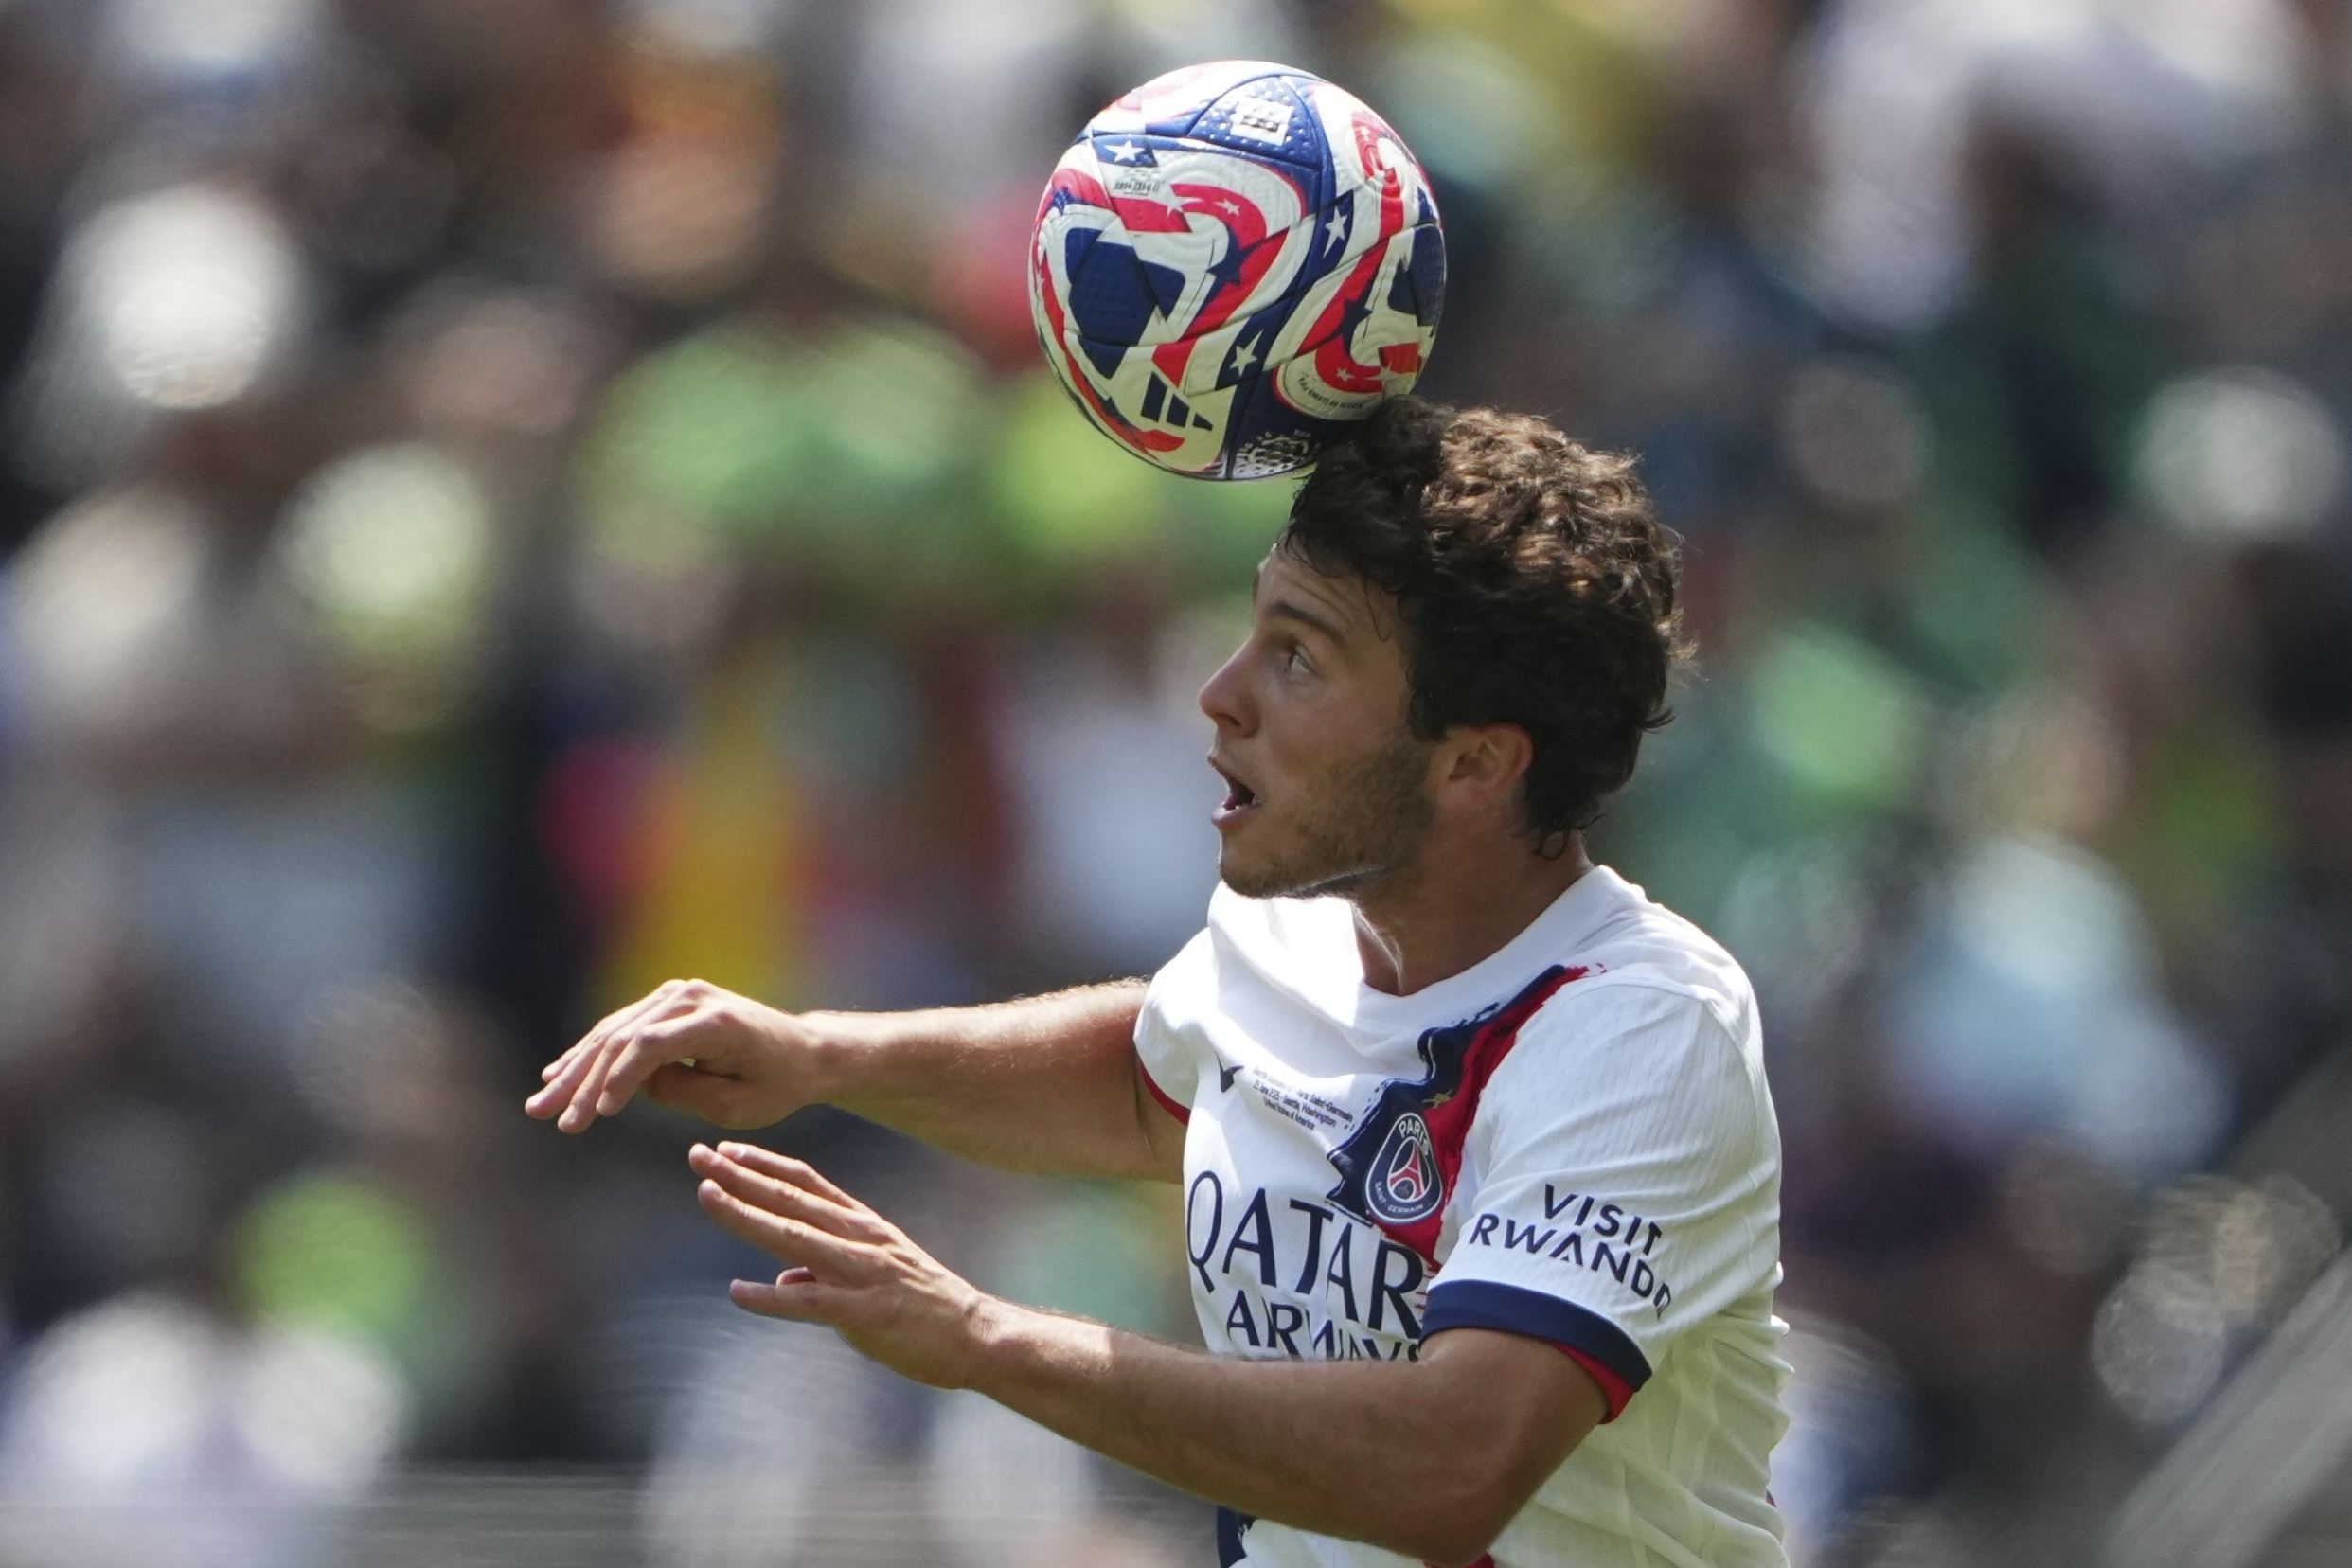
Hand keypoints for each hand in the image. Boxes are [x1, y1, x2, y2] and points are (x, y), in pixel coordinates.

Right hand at [525, 979, 825, 1132]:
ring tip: (542, 1104)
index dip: (618, 1078)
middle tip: (547, 1116)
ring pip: (613, 1033)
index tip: (598, 1114)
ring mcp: (677, 995)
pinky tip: (558, 1075)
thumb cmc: (777, 1083)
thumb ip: (684, 1093)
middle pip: (622, 1038)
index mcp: (714, 1021)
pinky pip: (621, 1029)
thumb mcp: (738, 1105)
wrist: (803, 1052)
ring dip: (574, 1070)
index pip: (651, 1045)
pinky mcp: (667, 1003)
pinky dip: (590, 1055)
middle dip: (581, 1081)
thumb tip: (635, 1085)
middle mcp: (691, 998)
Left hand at [689, 1141, 994, 1389]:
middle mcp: (861, 1238)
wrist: (976, 1333)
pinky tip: (738, 1293)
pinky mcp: (865, 1312)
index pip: (806, 1182)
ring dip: (746, 1215)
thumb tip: (786, 1277)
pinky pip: (810, 1303)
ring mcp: (863, 1272)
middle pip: (791, 1199)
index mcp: (863, 1224)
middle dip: (740, 1176)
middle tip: (697, 1154)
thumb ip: (828, 1268)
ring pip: (793, 1237)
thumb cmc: (924, 1307)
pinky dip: (771, 1298)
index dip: (763, 1164)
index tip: (724, 1149)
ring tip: (706, 1195)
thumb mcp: (876, 1273)